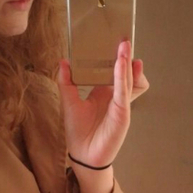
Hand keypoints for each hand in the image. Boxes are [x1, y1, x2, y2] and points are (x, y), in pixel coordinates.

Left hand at [57, 40, 148, 167]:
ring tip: (125, 46)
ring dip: (128, 62)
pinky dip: (123, 77)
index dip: (115, 56)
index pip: (113, 70)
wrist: (83, 156)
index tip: (114, 39)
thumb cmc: (78, 132)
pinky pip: (125, 92)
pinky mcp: (123, 113)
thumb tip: (63, 61)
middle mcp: (116, 96)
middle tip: (123, 37)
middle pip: (124, 71)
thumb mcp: (69, 102)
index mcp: (105, 93)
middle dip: (124, 55)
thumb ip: (66, 82)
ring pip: (129, 79)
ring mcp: (121, 104)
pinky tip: (121, 63)